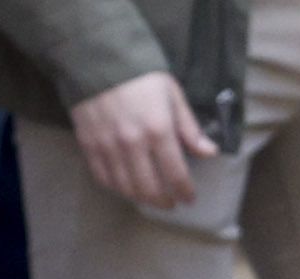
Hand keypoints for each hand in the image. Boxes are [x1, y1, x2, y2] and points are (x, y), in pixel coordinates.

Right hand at [69, 72, 216, 209]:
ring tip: (150, 196)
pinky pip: (104, 178)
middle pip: (150, 189)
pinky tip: (127, 186)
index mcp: (158, 130)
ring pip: (126, 188)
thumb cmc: (141, 74)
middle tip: (170, 202)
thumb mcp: (172, 94)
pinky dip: (117, 188)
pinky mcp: (89, 145)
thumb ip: (189, 128)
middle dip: (164, 202)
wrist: (98, 55)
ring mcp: (108, 146)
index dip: (185, 192)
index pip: (176, 175)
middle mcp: (132, 144)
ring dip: (141, 198)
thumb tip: (210, 152)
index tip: (189, 198)